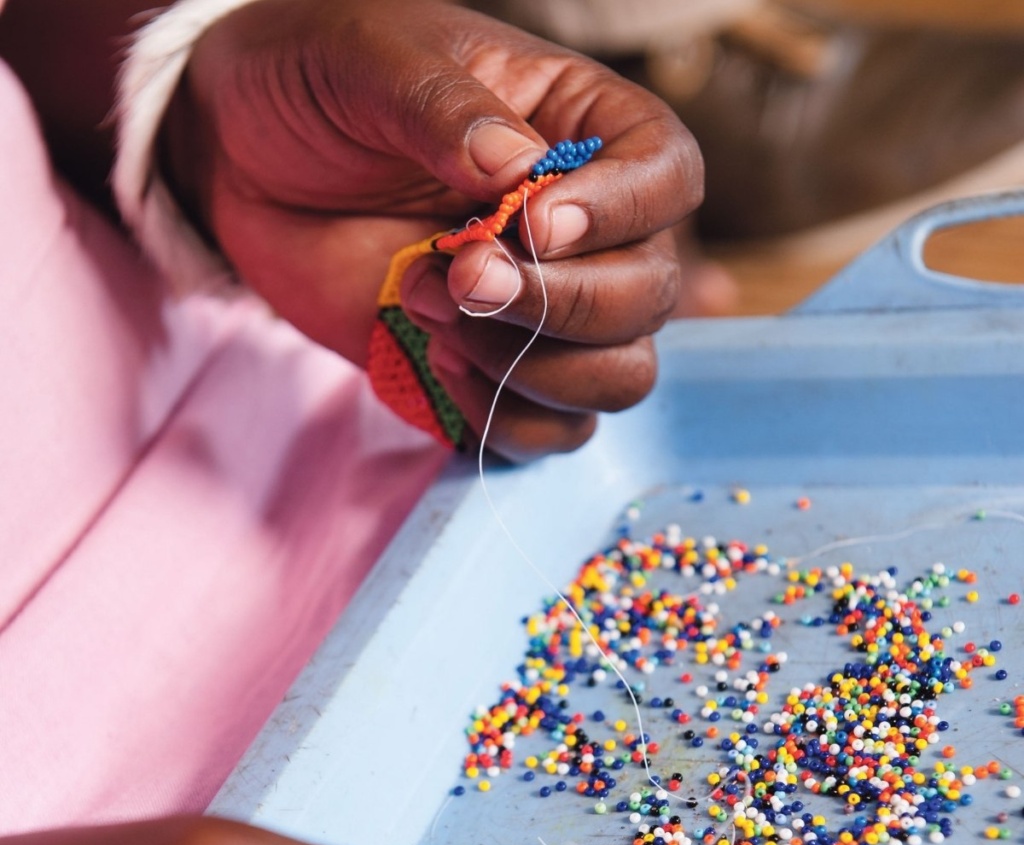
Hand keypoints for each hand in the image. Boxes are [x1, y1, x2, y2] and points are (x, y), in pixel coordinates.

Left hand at [161, 0, 709, 459]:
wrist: (239, 161)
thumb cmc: (312, 84)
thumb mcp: (366, 59)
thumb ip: (443, 107)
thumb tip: (517, 169)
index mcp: (578, 128)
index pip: (668, 176)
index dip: (619, 215)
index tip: (530, 222)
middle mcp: (582, 228)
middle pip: (651, 294)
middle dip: (559, 303)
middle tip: (458, 276)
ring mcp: (543, 310)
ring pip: (618, 376)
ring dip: (531, 366)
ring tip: (431, 312)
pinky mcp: (495, 374)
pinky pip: (550, 432)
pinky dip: (502, 417)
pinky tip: (434, 360)